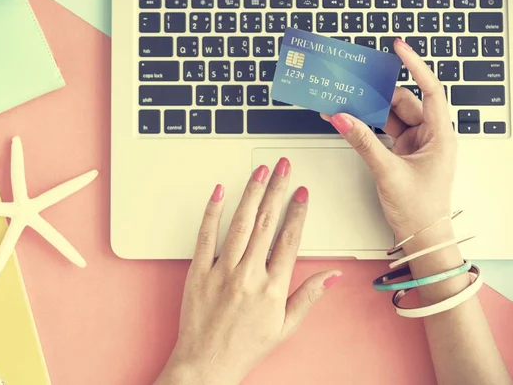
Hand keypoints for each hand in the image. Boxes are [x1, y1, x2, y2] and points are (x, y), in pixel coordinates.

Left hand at [155, 158, 341, 384]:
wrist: (207, 364)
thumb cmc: (245, 347)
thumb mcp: (286, 327)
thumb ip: (308, 297)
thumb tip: (332, 276)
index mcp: (272, 287)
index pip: (289, 239)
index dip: (298, 211)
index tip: (302, 191)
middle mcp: (248, 274)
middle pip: (266, 223)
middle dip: (277, 189)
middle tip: (284, 167)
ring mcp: (221, 271)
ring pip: (239, 223)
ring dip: (252, 193)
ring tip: (260, 171)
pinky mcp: (198, 271)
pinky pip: (205, 235)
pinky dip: (212, 212)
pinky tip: (220, 192)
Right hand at [322, 38, 457, 242]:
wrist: (421, 237)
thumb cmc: (419, 209)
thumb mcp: (388, 172)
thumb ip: (363, 142)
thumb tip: (342, 117)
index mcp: (440, 136)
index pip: (431, 90)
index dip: (415, 65)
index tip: (398, 48)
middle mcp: (431, 136)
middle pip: (404, 102)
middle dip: (379, 93)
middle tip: (355, 82)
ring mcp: (417, 144)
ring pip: (392, 116)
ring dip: (370, 111)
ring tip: (346, 102)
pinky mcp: (404, 153)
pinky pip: (386, 131)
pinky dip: (369, 126)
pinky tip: (351, 121)